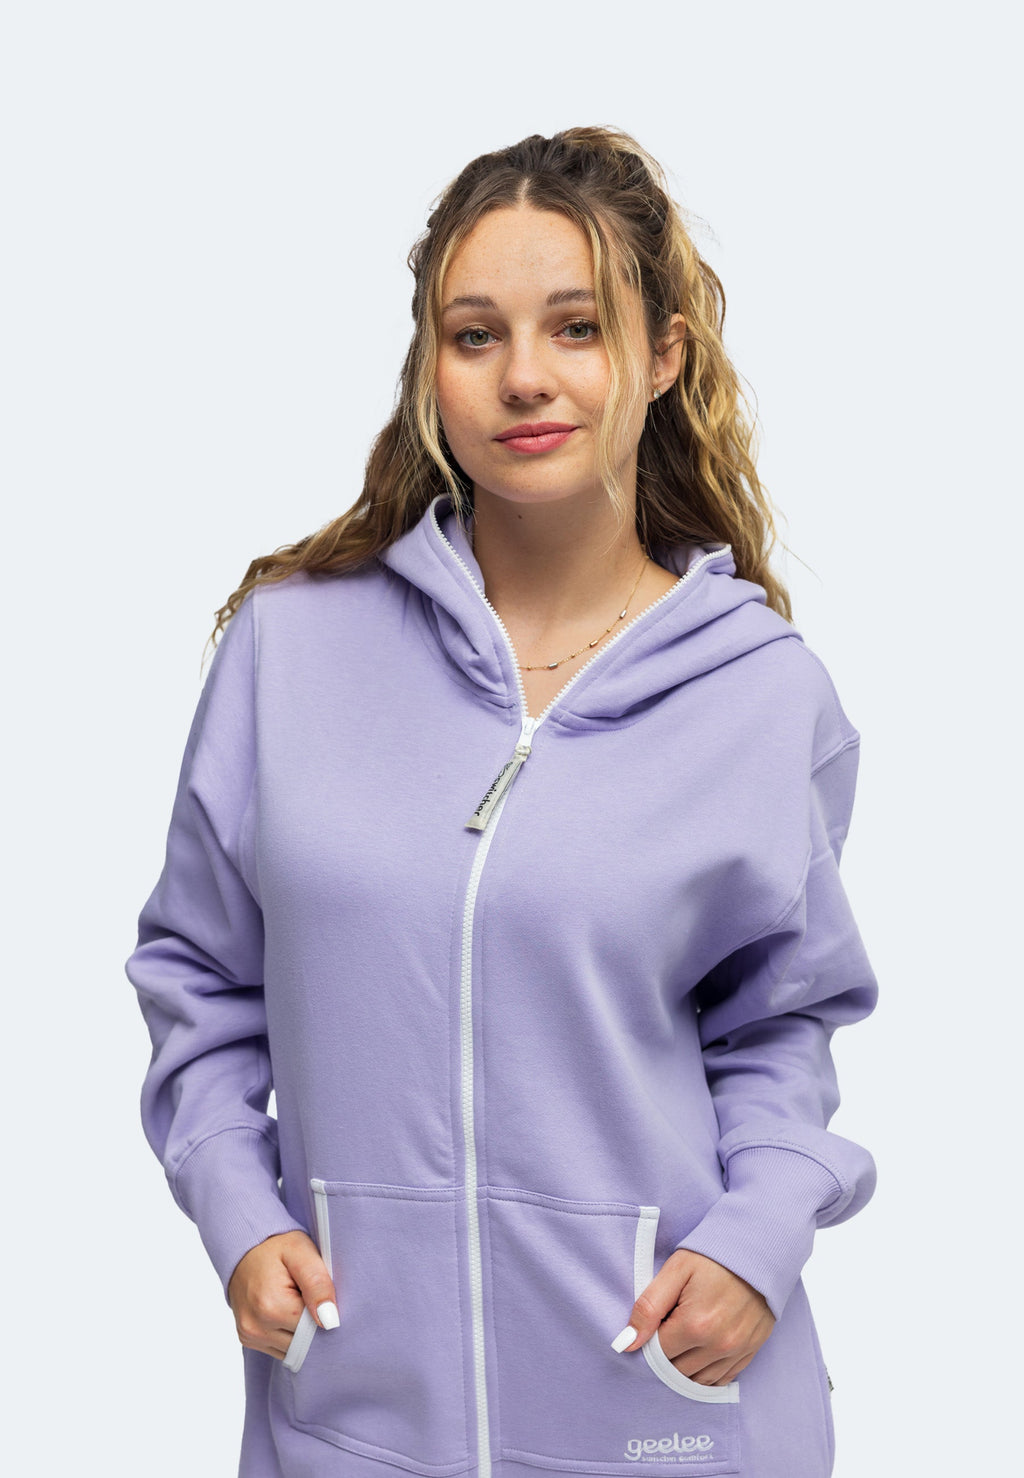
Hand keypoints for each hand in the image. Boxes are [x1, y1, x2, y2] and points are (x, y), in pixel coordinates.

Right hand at [227, 1229, 338, 1359]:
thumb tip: (330, 1321)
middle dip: (313, 1323)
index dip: (325, 1311)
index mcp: (270, 1306)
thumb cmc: (276, 1247)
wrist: (244, 1248)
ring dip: (301, 1330)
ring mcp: (250, 1336)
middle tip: (311, 1296)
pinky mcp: (248, 1340)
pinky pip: (280, 1349)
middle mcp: (256, 1327)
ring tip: (297, 1301)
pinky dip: (289, 1334)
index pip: (315, 1327)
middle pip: (304, 1342)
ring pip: (293, 1350)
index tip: (322, 1293)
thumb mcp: (301, 1251)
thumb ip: (318, 1284)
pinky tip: (287, 1312)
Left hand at [613, 1249, 774, 1384]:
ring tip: (682, 1342)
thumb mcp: (676, 1270)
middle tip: (667, 1331)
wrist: (759, 1250)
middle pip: (677, 1371)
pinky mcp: (751, 1351)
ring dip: (685, 1367)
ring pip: (699, 1380)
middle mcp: (718, 1345)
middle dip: (666, 1356)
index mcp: (695, 1325)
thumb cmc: (714, 1256)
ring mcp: (737, 1351)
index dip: (649, 1341)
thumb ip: (649, 1307)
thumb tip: (627, 1343)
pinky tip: (700, 1355)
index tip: (654, 1325)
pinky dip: (707, 1373)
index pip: (658, 1354)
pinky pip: (722, 1378)